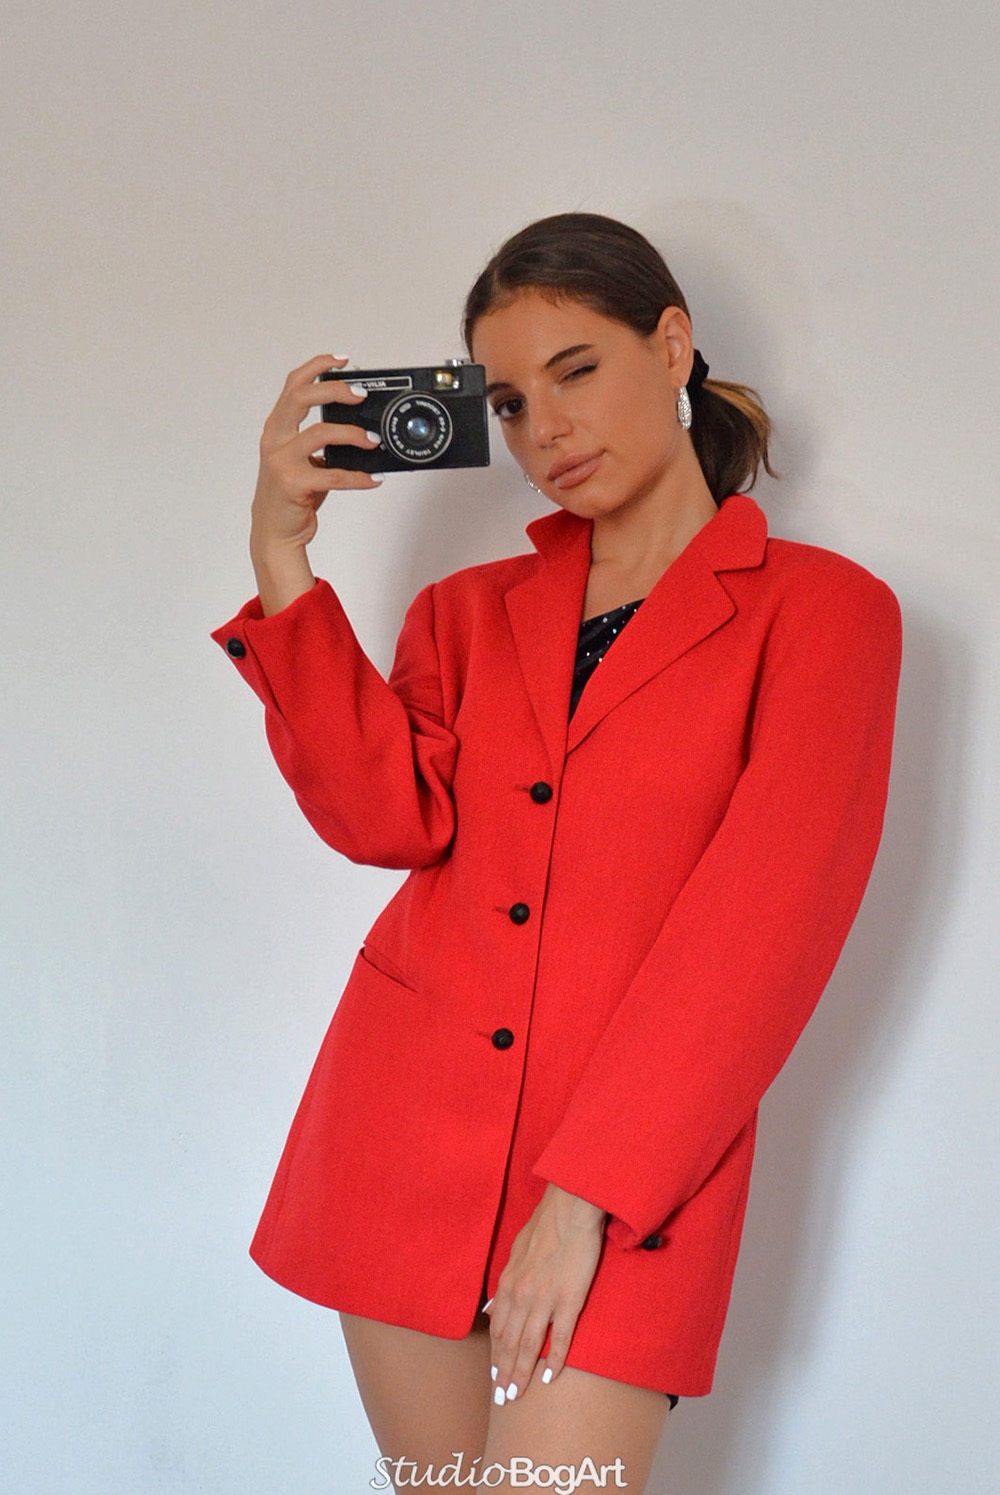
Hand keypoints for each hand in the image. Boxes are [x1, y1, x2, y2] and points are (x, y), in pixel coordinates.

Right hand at [249, 354, 382, 613]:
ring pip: (320, 433)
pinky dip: (357, 477)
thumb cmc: (292, 495)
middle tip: (360, 395)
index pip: (293, 385)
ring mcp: (282, 461)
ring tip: (373, 442)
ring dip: (353, 435)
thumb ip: (321, 442)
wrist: (274, 533)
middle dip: (333, 390)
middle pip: (301, 397)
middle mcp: (275, 439)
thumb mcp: (302, 460)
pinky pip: (332, 475)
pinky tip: (373, 479)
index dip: (317, 366)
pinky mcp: (293, 485)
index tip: (343, 360)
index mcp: (277, 428)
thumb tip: (361, 428)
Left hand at [487, 1183, 606, 1405]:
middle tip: (503, 1398)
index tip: (494, 1376)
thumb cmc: (545, 1226)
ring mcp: (545, 1299)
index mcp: (509, 1284)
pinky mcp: (569, 1299)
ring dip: (522, 1374)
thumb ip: (505, 1283)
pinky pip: (560, 1337)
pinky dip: (554, 1360)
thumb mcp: (515, 1252)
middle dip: (504, 1373)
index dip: (495, 1356)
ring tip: (518, 1395)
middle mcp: (522, 1295)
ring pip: (529, 1346)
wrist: (570, 1207)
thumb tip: (491, 1308)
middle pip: (509, 1343)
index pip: (498, 1329)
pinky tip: (550, 1377)